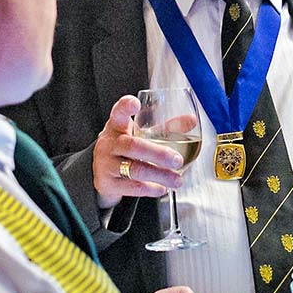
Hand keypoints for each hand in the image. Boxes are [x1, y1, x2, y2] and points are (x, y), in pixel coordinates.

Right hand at [92, 94, 189, 210]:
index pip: (118, 112)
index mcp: (117, 126)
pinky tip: (162, 188)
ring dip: (159, 175)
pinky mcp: (108, 183)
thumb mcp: (140, 134)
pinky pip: (131, 187)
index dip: (125, 107)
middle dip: (158, 154)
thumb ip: (166, 127)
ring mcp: (106, 164)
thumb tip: (191, 120)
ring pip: (134, 169)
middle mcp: (110, 143)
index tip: (135, 104)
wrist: (100, 173)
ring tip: (177, 180)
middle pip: (133, 146)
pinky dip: (150, 189)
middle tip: (178, 160)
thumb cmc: (124, 148)